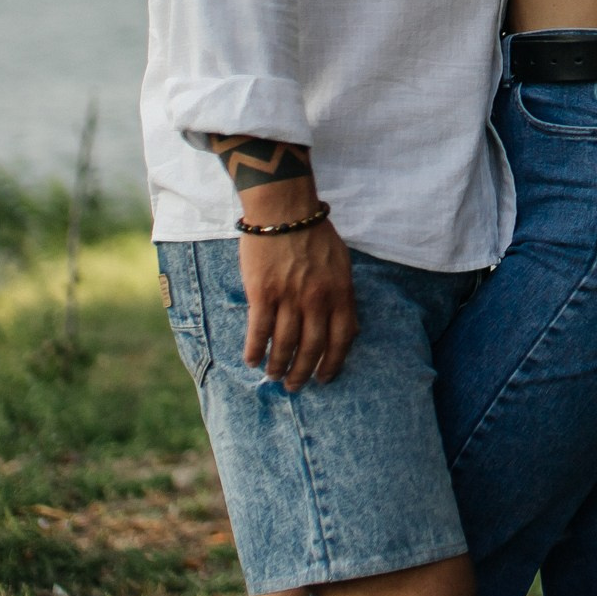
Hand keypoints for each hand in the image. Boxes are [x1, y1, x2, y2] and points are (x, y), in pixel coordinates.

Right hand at [236, 176, 358, 389]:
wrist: (284, 210)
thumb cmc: (314, 234)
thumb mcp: (341, 264)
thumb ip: (342, 294)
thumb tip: (345, 326)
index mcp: (340, 292)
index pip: (342, 339)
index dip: (333, 363)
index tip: (325, 378)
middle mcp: (317, 299)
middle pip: (312, 348)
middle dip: (303, 372)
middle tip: (294, 385)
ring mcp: (289, 298)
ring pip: (284, 344)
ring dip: (278, 365)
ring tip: (273, 376)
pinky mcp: (262, 293)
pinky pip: (259, 331)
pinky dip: (255, 350)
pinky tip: (252, 361)